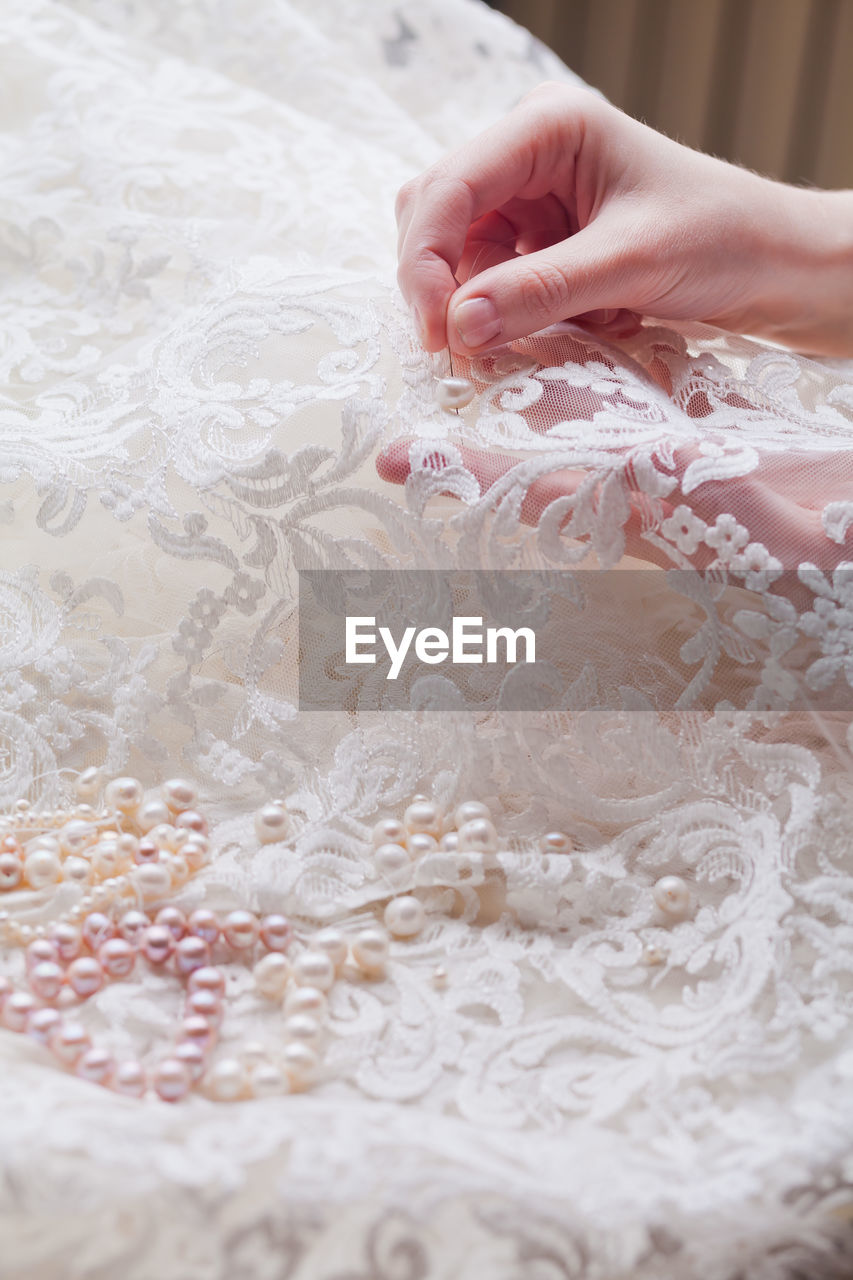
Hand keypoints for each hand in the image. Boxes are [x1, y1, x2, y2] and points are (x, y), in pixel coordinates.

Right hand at [396, 81, 852, 357]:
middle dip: (443, 287)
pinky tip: (566, 328)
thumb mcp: (630, 265)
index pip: (450, 188)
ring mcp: (529, 196)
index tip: (438, 334)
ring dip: (483, 307)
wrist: (768, 264)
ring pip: (460, 257)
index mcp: (548, 126)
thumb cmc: (718, 240)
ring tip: (538, 338)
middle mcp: (527, 153)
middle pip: (438, 217)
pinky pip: (493, 283)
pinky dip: (515, 316)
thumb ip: (541, 293)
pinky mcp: (537, 239)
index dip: (426, 262)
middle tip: (456, 353)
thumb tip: (458, 329)